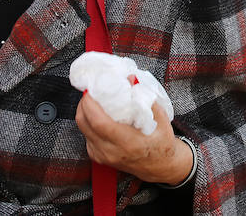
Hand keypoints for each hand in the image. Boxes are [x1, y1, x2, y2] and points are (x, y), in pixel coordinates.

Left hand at [76, 93, 192, 184]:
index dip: (90, 105)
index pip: (99, 123)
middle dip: (84, 105)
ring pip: (83, 130)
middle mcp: (112, 152)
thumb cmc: (162, 144)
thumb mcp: (161, 120)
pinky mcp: (99, 158)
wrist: (160, 166)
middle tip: (91, 92)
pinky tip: (97, 116)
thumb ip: (146, 99)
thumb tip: (131, 79)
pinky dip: (88, 123)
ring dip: (84, 113)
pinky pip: (86, 137)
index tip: (91, 90)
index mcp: (128, 143)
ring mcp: (104, 156)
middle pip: (85, 125)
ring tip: (93, 101)